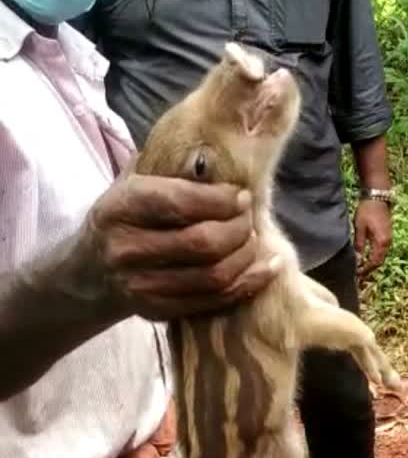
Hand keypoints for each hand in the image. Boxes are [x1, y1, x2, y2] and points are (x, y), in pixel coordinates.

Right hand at [78, 175, 280, 319]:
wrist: (89, 272)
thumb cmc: (125, 216)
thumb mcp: (133, 181)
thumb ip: (169, 164)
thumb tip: (219, 146)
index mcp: (120, 206)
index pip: (180, 202)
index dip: (221, 199)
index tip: (243, 196)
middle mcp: (125, 247)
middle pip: (203, 242)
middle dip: (239, 228)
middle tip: (250, 217)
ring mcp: (140, 284)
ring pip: (213, 275)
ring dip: (246, 256)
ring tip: (255, 238)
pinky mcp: (157, 311)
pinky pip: (214, 300)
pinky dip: (248, 283)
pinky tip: (267, 266)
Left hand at [354, 199, 392, 276]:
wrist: (377, 196)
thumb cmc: (367, 210)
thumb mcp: (359, 227)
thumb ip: (359, 245)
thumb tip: (357, 260)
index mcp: (381, 242)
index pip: (374, 262)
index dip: (366, 270)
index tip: (356, 275)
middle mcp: (388, 242)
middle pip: (379, 262)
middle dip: (369, 270)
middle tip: (358, 275)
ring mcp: (389, 239)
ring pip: (381, 256)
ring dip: (371, 264)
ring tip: (360, 268)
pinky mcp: (387, 235)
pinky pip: (381, 251)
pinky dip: (374, 256)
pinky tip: (366, 257)